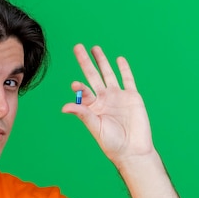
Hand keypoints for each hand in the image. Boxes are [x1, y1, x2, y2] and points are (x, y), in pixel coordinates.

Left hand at [61, 44, 153, 167]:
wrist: (133, 150)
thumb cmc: (112, 143)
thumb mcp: (95, 127)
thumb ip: (83, 114)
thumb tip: (65, 107)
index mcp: (92, 107)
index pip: (83, 91)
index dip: (79, 87)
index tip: (75, 84)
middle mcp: (103, 99)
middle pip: (93, 76)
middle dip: (86, 62)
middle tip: (77, 47)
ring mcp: (118, 96)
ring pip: (108, 74)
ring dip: (102, 61)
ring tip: (95, 48)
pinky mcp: (132, 97)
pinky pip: (128, 80)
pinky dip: (124, 69)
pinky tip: (119, 59)